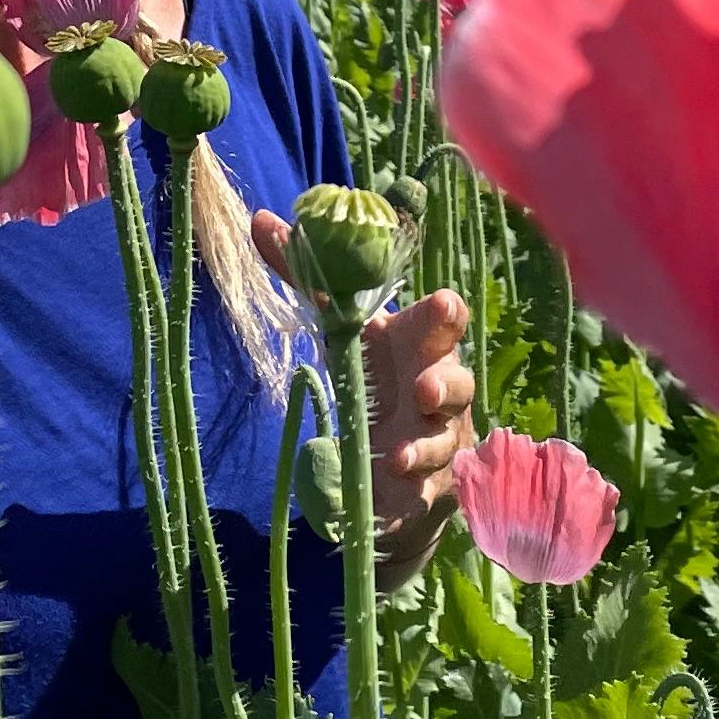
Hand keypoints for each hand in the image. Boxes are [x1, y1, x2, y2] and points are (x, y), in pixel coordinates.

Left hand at [252, 208, 476, 582]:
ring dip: (423, 447)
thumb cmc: (373, 375)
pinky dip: (413, 492)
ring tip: (396, 457)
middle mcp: (439, 386)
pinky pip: (429, 489)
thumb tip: (260, 219)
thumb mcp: (340, 328)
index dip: (445, 313)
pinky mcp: (431, 483)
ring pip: (445, 439)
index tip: (440, 303)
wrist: (390, 453)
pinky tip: (393, 498)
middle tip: (422, 389)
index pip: (444, 321)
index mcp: (417, 343)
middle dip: (445, 384)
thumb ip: (305, 278)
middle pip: (458, 380)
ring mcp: (441, 436)